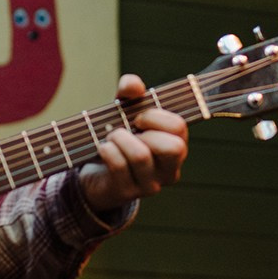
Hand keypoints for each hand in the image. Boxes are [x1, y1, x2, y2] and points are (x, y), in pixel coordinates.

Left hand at [74, 74, 188, 218]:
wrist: (98, 172)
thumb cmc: (121, 138)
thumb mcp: (125, 111)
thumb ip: (130, 92)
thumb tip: (133, 85)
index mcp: (176, 147)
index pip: (179, 128)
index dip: (157, 117)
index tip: (139, 116)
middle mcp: (169, 170)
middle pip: (173, 147)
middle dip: (146, 131)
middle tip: (129, 128)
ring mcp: (149, 185)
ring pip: (141, 156)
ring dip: (120, 138)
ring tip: (112, 136)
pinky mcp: (127, 193)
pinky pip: (119, 167)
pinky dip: (107, 150)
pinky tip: (103, 148)